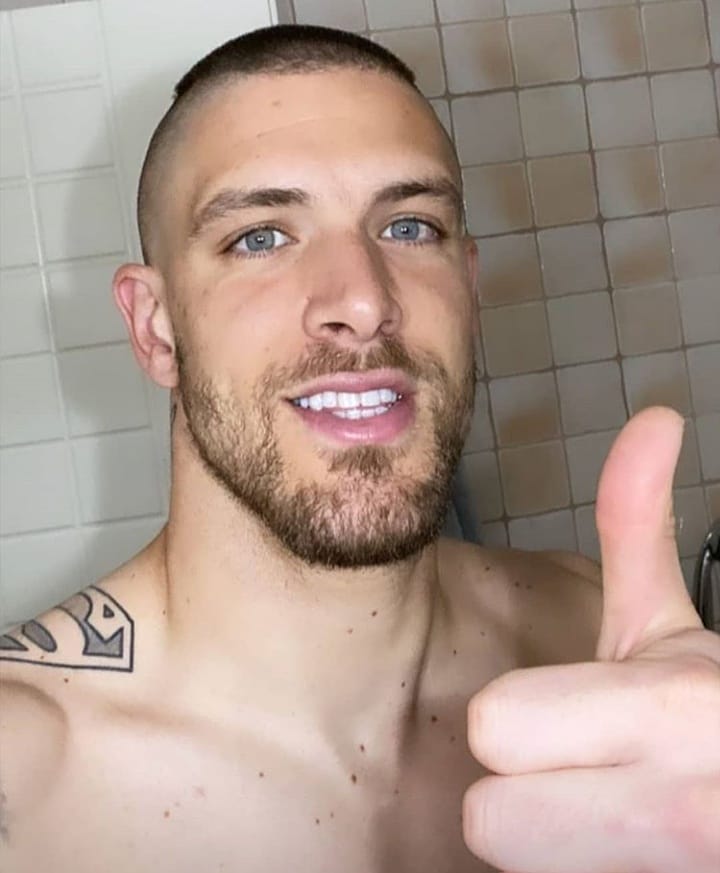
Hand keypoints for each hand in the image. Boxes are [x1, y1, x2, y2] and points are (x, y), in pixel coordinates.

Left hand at [463, 407, 719, 872]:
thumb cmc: (710, 718)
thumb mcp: (674, 629)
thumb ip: (640, 530)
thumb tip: (655, 417)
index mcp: (668, 710)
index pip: (493, 726)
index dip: (518, 726)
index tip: (568, 723)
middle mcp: (680, 812)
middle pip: (489, 820)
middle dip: (527, 799)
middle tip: (580, 780)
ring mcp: (667, 872)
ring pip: (514, 865)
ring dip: (549, 847)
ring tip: (603, 817)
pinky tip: (616, 853)